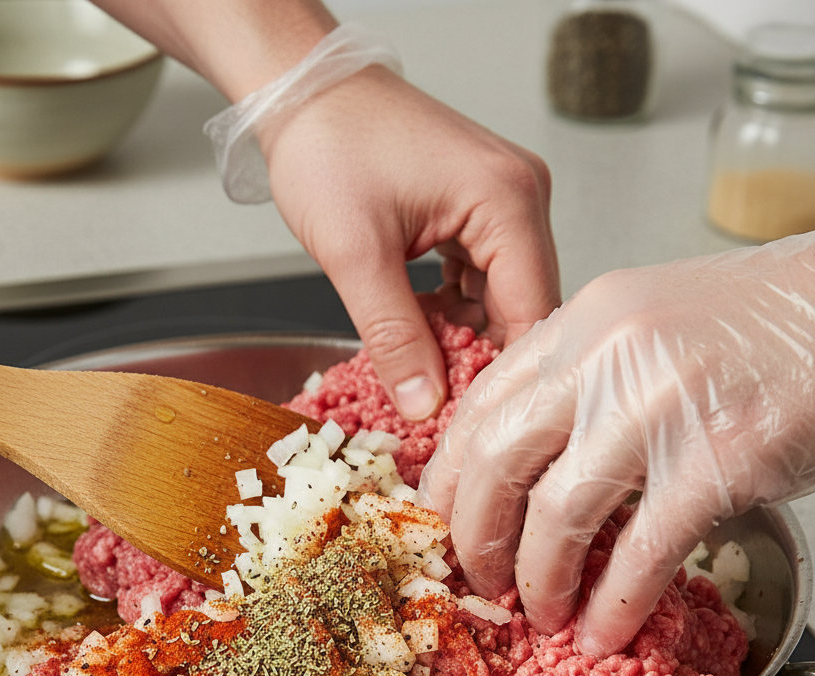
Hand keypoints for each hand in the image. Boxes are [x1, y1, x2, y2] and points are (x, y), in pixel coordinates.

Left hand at [259, 65, 559, 420]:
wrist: (302, 93)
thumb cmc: (328, 146)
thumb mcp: (356, 255)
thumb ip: (394, 336)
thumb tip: (423, 403)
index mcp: (508, 200)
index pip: (532, 313)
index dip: (501, 375)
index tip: (469, 422)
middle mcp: (519, 197)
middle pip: (522, 308)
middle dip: (479, 360)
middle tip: (437, 406)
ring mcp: (500, 202)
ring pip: (498, 298)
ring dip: (461, 338)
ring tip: (420, 370)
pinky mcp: (474, 210)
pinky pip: (478, 277)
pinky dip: (450, 310)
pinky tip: (416, 328)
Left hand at [417, 233, 814, 655]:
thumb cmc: (743, 327)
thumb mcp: (634, 328)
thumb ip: (573, 382)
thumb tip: (520, 467)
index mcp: (574, 328)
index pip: (478, 410)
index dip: (447, 480)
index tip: (440, 525)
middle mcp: (603, 360)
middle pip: (498, 464)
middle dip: (476, 537)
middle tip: (480, 579)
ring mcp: (657, 407)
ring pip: (559, 514)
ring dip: (540, 579)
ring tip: (542, 613)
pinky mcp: (717, 458)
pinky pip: (643, 550)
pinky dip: (614, 602)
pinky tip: (603, 631)